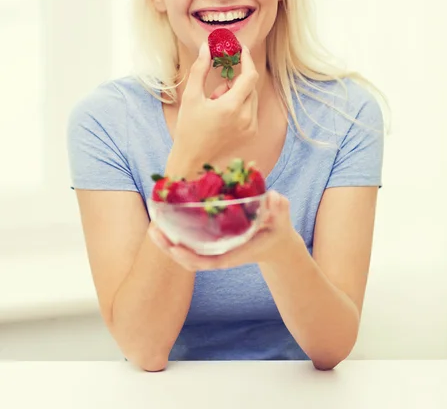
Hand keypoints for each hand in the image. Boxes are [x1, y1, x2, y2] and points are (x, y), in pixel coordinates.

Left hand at [148, 190, 301, 269]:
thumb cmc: (278, 229)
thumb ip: (280, 209)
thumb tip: (276, 198)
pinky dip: (175, 236)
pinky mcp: (212, 243)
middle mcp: (223, 254)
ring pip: (187, 253)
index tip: (175, 248)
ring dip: (168, 243)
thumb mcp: (281, 219)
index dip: (192, 257)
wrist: (276, 242)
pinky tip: (163, 223)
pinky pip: (190, 244)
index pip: (211, 261)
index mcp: (237, 252)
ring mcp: (215, 251)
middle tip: (154, 231)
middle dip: (170, 249)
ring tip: (152, 228)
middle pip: (192, 260)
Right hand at [167, 42, 258, 176]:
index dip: (247, 60)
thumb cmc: (188, 129)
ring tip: (216, 107)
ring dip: (237, 94)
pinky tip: (223, 117)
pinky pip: (251, 111)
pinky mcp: (252, 134)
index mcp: (232, 107)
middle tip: (215, 91)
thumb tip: (205, 47)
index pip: (250, 75)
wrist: (192, 161)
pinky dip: (240, 107)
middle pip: (250, 86)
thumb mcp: (190, 97)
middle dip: (235, 81)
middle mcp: (246, 117)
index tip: (241, 50)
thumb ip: (199, 70)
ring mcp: (251, 127)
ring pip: (251, 98)